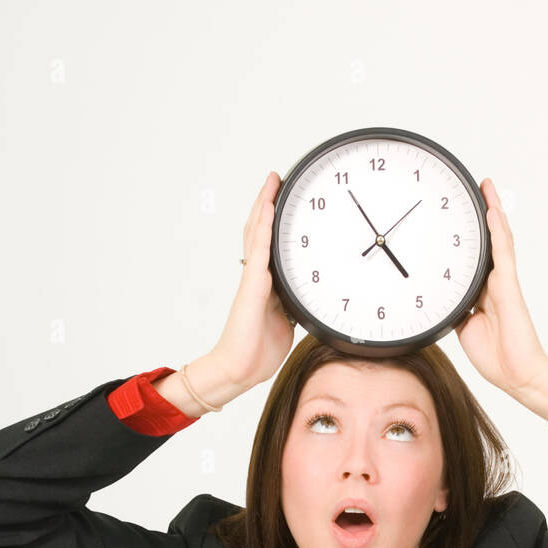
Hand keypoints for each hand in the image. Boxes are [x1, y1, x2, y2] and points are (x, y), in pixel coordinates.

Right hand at [209, 171, 295, 393]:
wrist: (240, 368)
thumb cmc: (259, 350)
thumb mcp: (287, 322)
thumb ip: (294, 305)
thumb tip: (307, 300)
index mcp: (266, 283)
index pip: (269, 244)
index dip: (274, 221)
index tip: (283, 200)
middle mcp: (256, 275)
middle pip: (259, 230)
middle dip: (268, 204)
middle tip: (277, 179)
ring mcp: (253, 278)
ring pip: (256, 233)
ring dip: (264, 206)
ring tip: (272, 182)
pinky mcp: (252, 285)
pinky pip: (258, 250)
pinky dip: (263, 227)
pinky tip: (267, 208)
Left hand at [454, 178, 547, 398]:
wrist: (515, 375)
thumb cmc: (494, 355)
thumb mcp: (462, 327)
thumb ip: (455, 307)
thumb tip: (440, 295)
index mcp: (483, 291)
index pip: (476, 255)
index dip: (470, 233)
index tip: (460, 211)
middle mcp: (495, 282)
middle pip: (488, 240)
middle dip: (483, 213)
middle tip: (476, 187)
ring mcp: (504, 283)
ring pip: (498, 240)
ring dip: (493, 212)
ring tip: (486, 188)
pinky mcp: (509, 288)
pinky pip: (502, 254)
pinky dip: (497, 232)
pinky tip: (492, 212)